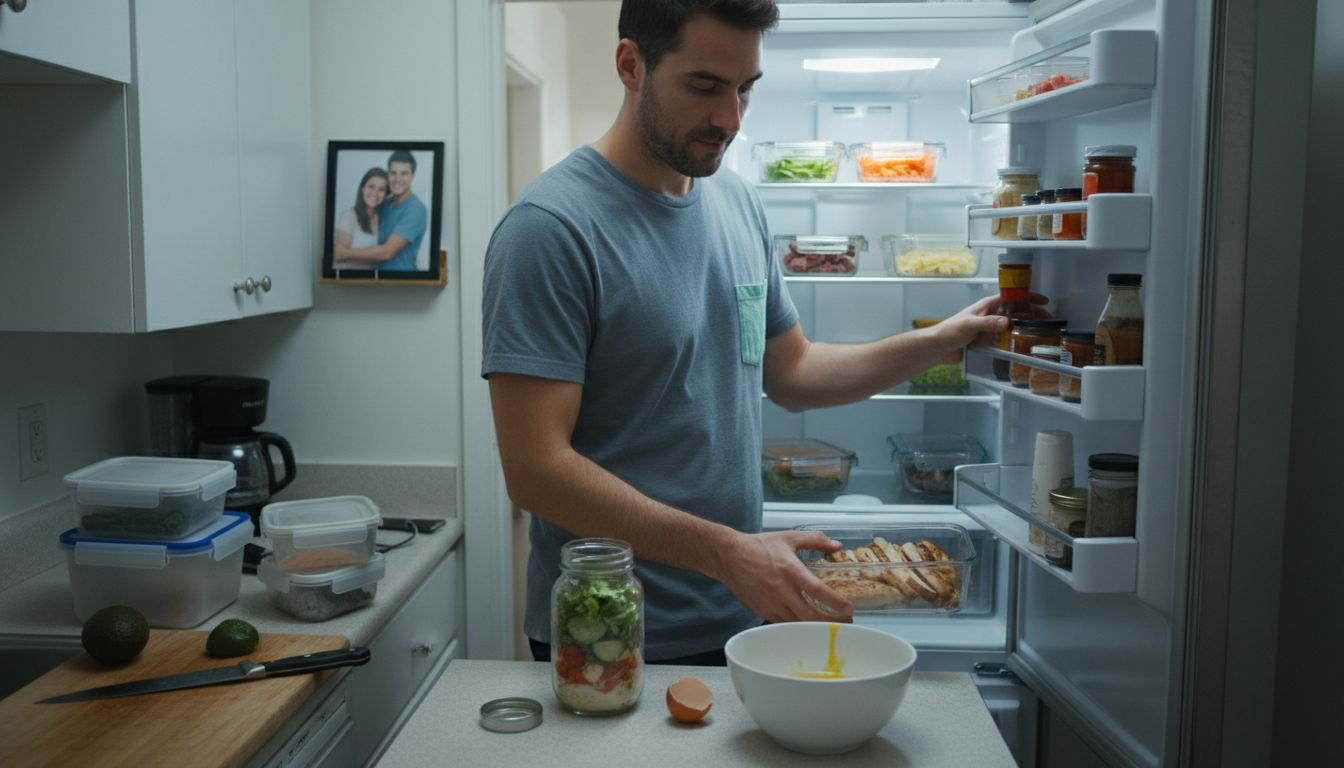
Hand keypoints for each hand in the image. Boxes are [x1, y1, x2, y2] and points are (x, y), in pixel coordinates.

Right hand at [711, 530, 854, 622]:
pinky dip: (798, 625)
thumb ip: (815, 540)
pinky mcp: (763, 610)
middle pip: (810, 614)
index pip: (817, 591)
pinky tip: (808, 622)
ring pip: (798, 623)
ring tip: (829, 624)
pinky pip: (784, 623)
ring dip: (815, 625)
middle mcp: (781, 590)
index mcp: (790, 570)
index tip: (849, 609)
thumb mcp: (789, 537)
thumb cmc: (759, 546)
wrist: (729, 556)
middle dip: (830, 622)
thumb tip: (836, 545)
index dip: (836, 603)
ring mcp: (771, 603)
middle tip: (844, 622)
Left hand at [927, 292, 1051, 363]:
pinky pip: (1004, 338)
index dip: (1028, 297)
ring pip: (1012, 325)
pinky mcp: (987, 341)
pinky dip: (1015, 340)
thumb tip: (1007, 321)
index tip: (1044, 300)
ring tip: (1042, 332)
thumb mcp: (969, 325)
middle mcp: (990, 315)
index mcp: (987, 306)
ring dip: (1026, 327)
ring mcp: (989, 328)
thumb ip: (988, 323)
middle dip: (1032, 313)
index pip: (1012, 297)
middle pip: (1016, 311)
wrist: (937, 348)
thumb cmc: (949, 332)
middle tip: (1048, 319)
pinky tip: (1024, 345)